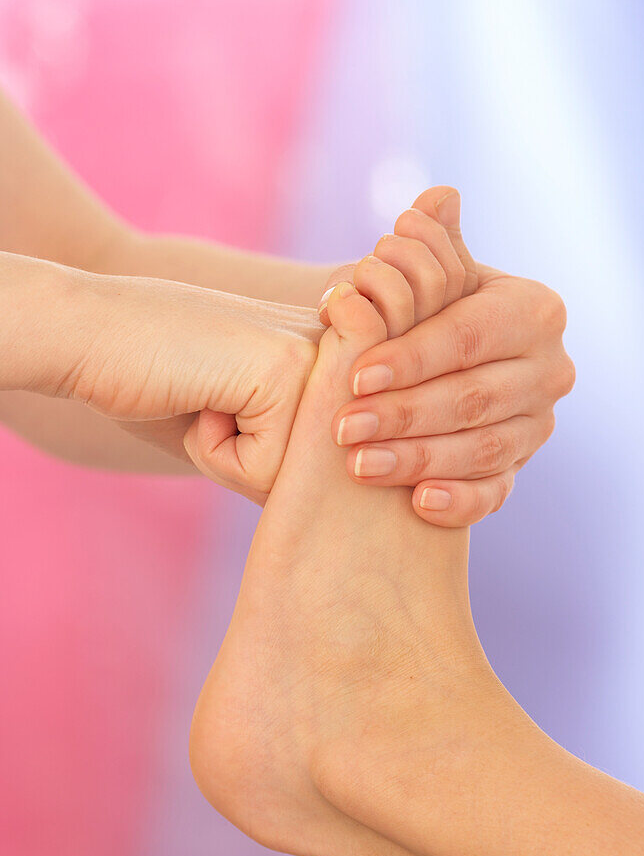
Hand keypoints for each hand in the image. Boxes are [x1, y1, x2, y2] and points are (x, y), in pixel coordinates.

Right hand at [56, 267, 321, 501]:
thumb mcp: (246, 428)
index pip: (325, 470)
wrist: (85, 332)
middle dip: (253, 463)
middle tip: (211, 400)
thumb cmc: (156, 385)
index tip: (219, 400)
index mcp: (341, 358)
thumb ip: (299, 464)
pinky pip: (264, 471)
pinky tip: (198, 394)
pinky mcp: (288, 370)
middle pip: (315, 479)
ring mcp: (321, 356)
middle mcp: (345, 350)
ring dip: (235, 460)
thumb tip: (331, 523)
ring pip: (294, 482)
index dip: (259, 462)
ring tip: (205, 397)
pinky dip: (215, 454)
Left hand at [325, 187, 574, 526]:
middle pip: (474, 397)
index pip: (468, 337)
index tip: (354, 374)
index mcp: (535, 311)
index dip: (411, 357)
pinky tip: (418, 503)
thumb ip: (431, 244)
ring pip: (482, 449)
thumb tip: (433, 201)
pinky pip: (496, 492)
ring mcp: (538, 425)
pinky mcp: (521, 469)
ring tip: (359, 464)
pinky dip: (461, 501)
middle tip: (344, 427)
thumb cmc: (428, 313)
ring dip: (418, 459)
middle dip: (404, 414)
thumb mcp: (430, 276)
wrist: (439, 365)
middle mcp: (550, 369)